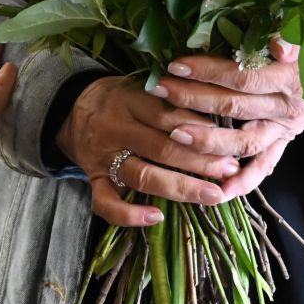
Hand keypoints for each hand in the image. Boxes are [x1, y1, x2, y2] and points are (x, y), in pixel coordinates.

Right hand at [56, 76, 240, 229]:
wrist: (73, 108)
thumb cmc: (120, 98)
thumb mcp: (142, 86)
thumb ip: (172, 100)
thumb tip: (216, 123)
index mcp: (129, 100)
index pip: (168, 116)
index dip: (200, 130)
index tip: (229, 142)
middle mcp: (116, 128)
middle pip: (162, 147)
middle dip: (201, 161)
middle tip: (231, 170)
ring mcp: (104, 157)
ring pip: (143, 175)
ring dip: (181, 187)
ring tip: (212, 195)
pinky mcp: (93, 179)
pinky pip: (105, 202)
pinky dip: (128, 215)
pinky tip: (155, 217)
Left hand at [153, 18, 303, 200]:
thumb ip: (298, 34)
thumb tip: (277, 45)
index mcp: (294, 76)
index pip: (244, 77)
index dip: (209, 72)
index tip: (177, 65)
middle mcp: (288, 106)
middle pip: (235, 107)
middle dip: (193, 100)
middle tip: (160, 92)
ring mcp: (287, 126)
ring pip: (244, 141)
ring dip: (209, 142)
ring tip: (174, 136)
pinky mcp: (288, 138)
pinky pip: (266, 165)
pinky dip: (244, 182)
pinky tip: (218, 193)